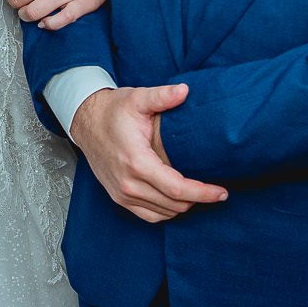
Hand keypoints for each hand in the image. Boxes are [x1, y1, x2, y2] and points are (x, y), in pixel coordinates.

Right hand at [67, 84, 227, 223]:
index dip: (203, 193)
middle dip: (199, 199)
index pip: (177, 188)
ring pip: (163, 213)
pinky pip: (148, 216)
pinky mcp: (118, 198)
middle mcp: (128, 182)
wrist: (86, 121)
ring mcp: (122, 193)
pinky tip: (178, 200)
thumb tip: (185, 91)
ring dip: (184, 206)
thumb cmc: (112, 111)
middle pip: (174, 204)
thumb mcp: (138, 98)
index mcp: (137, 161)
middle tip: (217, 192)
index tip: (221, 192)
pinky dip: (166, 212)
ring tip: (200, 194)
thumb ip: (162, 96)